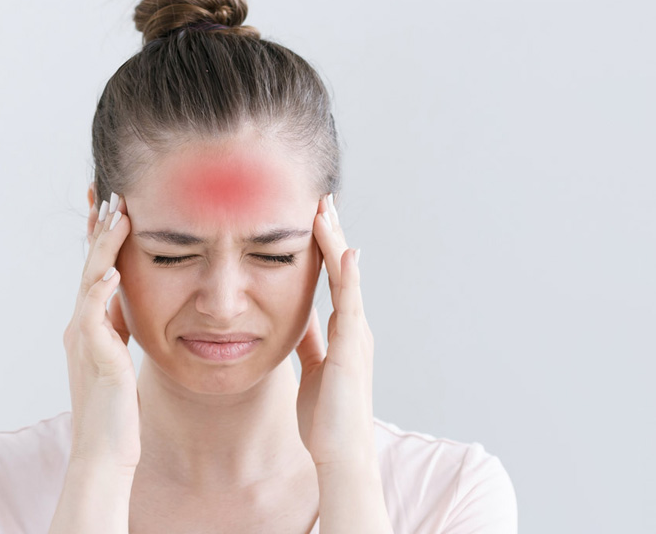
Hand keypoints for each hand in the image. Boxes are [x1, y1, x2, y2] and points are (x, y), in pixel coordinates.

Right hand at [63, 192, 140, 469]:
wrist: (106, 449)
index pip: (97, 270)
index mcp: (91, 325)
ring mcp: (84, 339)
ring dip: (103, 247)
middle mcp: (82, 326)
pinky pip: (93, 315)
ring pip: (91, 280)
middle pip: (91, 266)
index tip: (112, 207)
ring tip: (116, 215)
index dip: (103, 239)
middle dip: (100, 229)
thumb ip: (118, 327)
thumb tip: (127, 301)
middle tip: (111, 193)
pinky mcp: (94, 355)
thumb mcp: (119, 356)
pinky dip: (101, 289)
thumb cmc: (118, 407)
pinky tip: (112, 269)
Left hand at [295, 195, 375, 468]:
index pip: (333, 279)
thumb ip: (310, 341)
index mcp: (343, 332)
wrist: (340, 453)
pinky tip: (344, 251)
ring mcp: (356, 335)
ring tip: (326, 211)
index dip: (324, 250)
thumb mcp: (313, 368)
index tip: (312, 220)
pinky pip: (351, 304)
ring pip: (347, 278)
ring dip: (336, 243)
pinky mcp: (352, 348)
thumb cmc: (327, 417)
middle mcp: (354, 327)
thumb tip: (298, 316)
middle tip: (320, 200)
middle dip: (331, 235)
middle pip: (343, 270)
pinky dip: (349, 276)